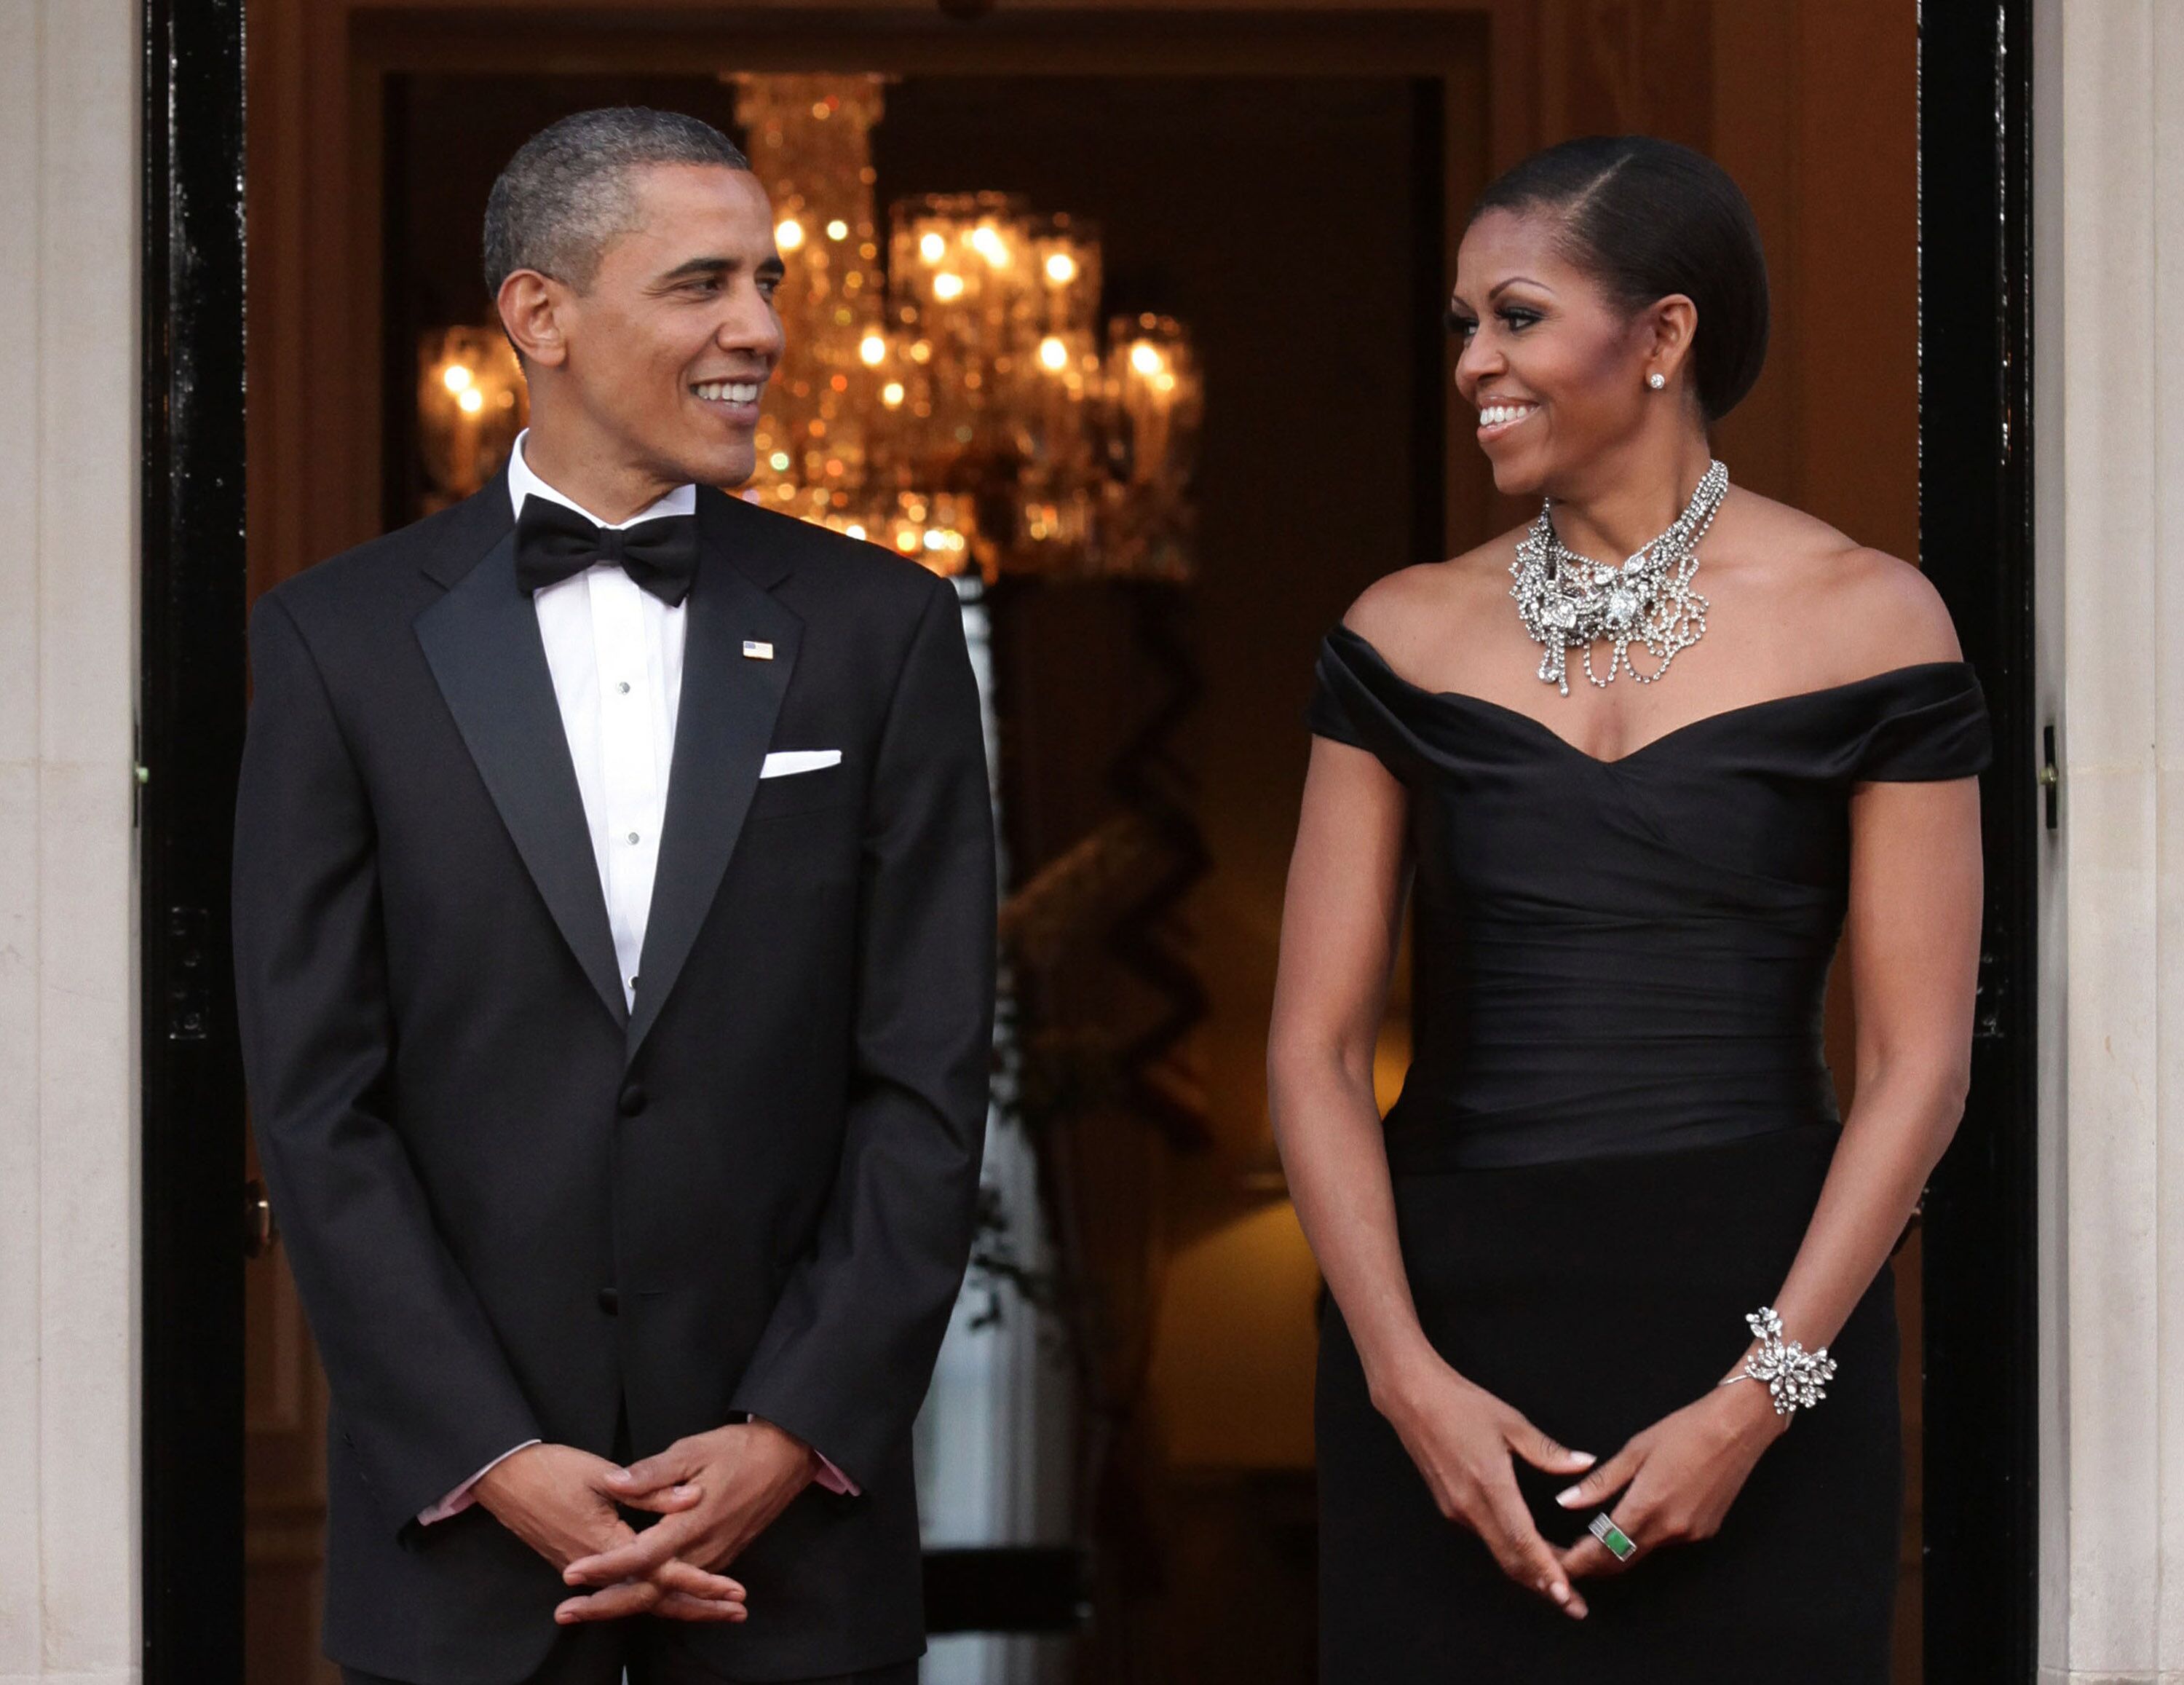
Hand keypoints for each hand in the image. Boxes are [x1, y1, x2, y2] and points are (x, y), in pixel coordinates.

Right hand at [472, 1442, 747, 1623]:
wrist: (503, 1478)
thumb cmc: (551, 1469)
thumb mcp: (601, 1473)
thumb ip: (650, 1489)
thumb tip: (691, 1498)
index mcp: (607, 1543)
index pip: (662, 1572)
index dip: (700, 1582)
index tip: (733, 1589)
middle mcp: (597, 1567)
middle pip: (654, 1599)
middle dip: (697, 1606)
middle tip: (736, 1611)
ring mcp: (585, 1570)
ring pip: (638, 1598)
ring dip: (679, 1604)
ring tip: (716, 1609)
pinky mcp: (579, 1565)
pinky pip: (623, 1589)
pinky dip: (652, 1595)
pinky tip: (671, 1593)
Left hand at [557, 1420, 819, 1622]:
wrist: (784, 1458)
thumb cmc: (738, 1449)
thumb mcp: (693, 1450)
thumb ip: (652, 1472)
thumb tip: (613, 1482)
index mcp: (693, 1523)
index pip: (641, 1557)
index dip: (604, 1568)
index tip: (572, 1574)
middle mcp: (703, 1551)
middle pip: (648, 1592)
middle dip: (605, 1606)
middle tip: (565, 1613)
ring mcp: (713, 1559)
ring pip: (664, 1595)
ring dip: (624, 1605)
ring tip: (585, 1610)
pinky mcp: (719, 1559)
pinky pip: (680, 1589)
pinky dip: (652, 1598)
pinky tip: (628, 1597)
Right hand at [1374, 1352, 1598, 1619]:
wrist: (1412, 1398)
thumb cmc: (1461, 1404)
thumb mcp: (1511, 1423)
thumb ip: (1548, 1452)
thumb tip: (1584, 1465)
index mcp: (1489, 1485)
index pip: (1523, 1542)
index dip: (1548, 1573)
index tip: (1569, 1596)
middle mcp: (1470, 1506)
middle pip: (1512, 1561)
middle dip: (1545, 1587)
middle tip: (1575, 1605)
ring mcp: (1457, 1510)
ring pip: (1499, 1552)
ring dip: (1530, 1571)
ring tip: (1561, 1583)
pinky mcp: (1450, 1507)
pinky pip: (1487, 1538)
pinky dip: (1513, 1552)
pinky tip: (1530, 1550)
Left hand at [1552, 1376, 1789, 1579]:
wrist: (1737, 1428)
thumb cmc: (1684, 1431)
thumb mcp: (1635, 1451)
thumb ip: (1599, 1483)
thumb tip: (1565, 1502)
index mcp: (1648, 1506)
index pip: (1604, 1549)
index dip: (1579, 1562)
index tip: (1559, 1563)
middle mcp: (1671, 1529)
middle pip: (1623, 1561)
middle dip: (1594, 1565)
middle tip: (1569, 1557)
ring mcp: (1690, 1534)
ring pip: (1644, 1553)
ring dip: (1618, 1552)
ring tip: (1592, 1539)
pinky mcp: (1705, 1531)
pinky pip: (1666, 1543)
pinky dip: (1644, 1540)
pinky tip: (1632, 1526)